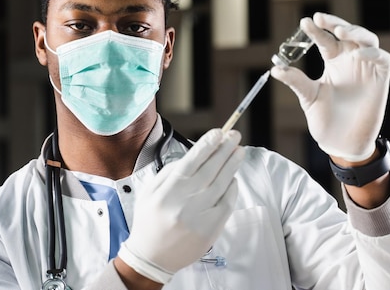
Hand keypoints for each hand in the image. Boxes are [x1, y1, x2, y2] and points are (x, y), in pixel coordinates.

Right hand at [117, 129, 243, 282]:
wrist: (151, 257)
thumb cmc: (149, 220)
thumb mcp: (149, 192)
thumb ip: (170, 172)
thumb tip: (195, 155)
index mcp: (167, 191)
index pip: (191, 161)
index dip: (206, 145)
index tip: (218, 133)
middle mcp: (183, 202)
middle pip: (210, 169)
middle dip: (224, 149)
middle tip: (234, 135)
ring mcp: (199, 216)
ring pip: (221, 184)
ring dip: (232, 165)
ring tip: (239, 151)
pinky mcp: (211, 229)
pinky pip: (226, 203)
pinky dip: (232, 188)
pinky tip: (233, 177)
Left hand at [271, 12, 389, 161]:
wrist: (341, 143)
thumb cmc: (325, 119)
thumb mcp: (308, 97)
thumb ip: (296, 81)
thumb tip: (275, 69)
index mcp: (333, 61)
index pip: (326, 39)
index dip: (317, 30)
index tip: (304, 22)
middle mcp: (350, 60)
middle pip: (347, 32)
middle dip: (335, 22)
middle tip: (320, 18)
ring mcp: (366, 68)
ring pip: (367, 39)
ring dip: (354, 32)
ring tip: (339, 31)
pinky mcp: (380, 79)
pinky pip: (382, 58)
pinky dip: (372, 53)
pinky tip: (358, 54)